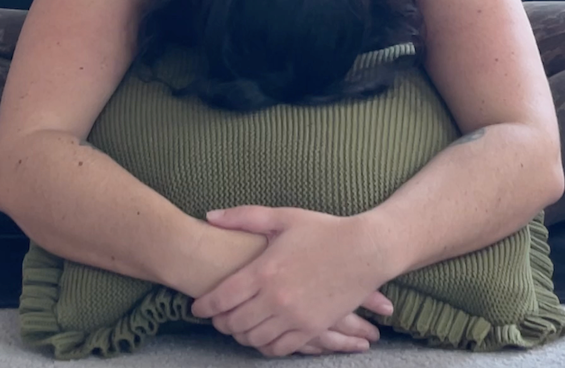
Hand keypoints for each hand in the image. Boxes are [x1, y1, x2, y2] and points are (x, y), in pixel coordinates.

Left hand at [192, 207, 398, 357]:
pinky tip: (263, 337)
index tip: (198, 307)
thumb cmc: (325, 230)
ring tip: (238, 327)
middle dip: (219, 323)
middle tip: (216, 318)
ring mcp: (294, 316)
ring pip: (254, 339)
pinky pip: (280, 348)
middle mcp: (276, 298)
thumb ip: (244, 217)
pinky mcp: (312, 328)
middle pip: (233, 322)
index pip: (221, 297)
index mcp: (264, 270)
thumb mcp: (284, 217)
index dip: (204, 306)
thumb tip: (209, 216)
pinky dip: (265, 346)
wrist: (367, 250)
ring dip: (240, 336)